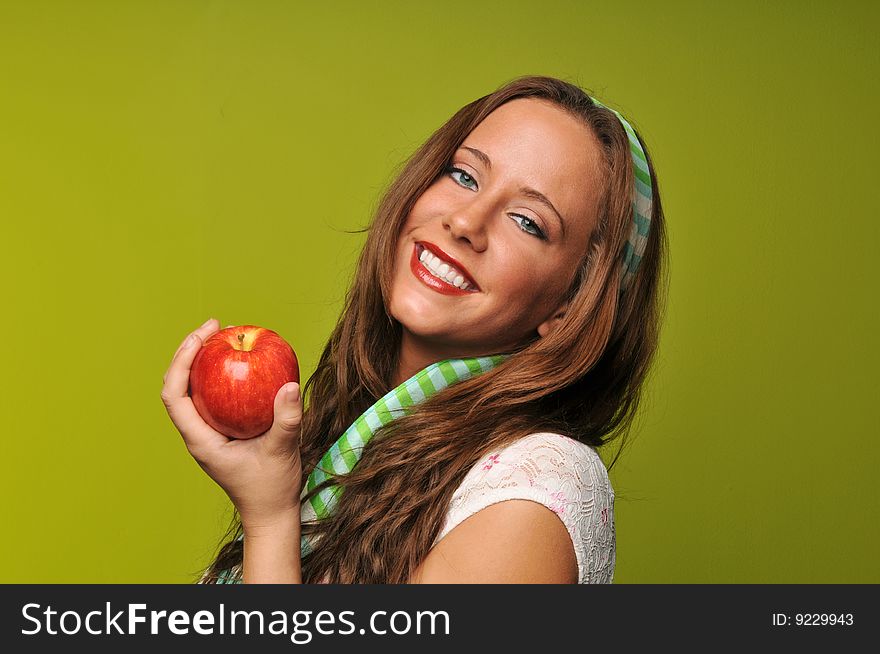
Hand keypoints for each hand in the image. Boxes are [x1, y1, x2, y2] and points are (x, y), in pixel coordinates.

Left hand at [161, 318, 303, 528]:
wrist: (270, 513)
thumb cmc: (271, 488)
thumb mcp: (282, 452)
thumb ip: (287, 420)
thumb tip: (290, 386)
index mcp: (200, 440)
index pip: (174, 395)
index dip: (181, 361)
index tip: (202, 336)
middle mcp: (198, 434)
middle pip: (179, 385)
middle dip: (191, 351)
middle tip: (215, 325)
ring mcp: (208, 432)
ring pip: (195, 389)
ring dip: (204, 360)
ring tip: (225, 335)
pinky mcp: (221, 431)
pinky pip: (215, 396)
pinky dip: (223, 375)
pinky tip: (245, 361)